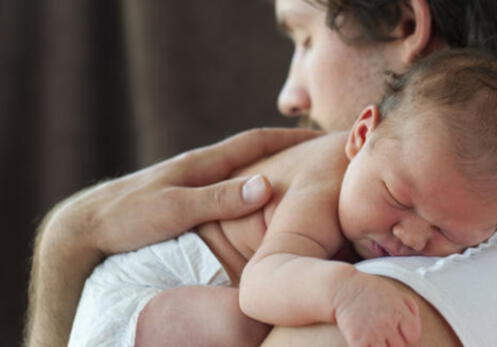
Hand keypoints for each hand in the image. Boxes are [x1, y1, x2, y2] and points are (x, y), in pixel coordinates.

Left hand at [47, 127, 320, 254]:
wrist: (87, 226)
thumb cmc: (127, 216)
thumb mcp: (175, 208)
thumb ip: (219, 198)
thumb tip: (267, 185)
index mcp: (205, 163)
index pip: (257, 141)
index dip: (291, 139)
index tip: (323, 139)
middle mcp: (203, 167)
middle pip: (255, 152)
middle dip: (288, 151)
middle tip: (320, 157)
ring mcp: (196, 180)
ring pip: (243, 170)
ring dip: (272, 169)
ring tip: (298, 179)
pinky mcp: (188, 196)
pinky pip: (230, 187)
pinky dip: (252, 187)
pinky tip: (257, 202)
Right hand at [334, 273, 421, 346]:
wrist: (342, 288)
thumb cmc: (369, 289)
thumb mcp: (393, 291)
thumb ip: (409, 306)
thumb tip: (416, 320)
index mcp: (398, 311)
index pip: (413, 335)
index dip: (406, 335)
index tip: (398, 331)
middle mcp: (387, 323)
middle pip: (399, 346)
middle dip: (392, 341)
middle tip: (381, 332)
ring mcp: (372, 332)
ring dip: (380, 346)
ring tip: (373, 337)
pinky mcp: (357, 339)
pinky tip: (363, 341)